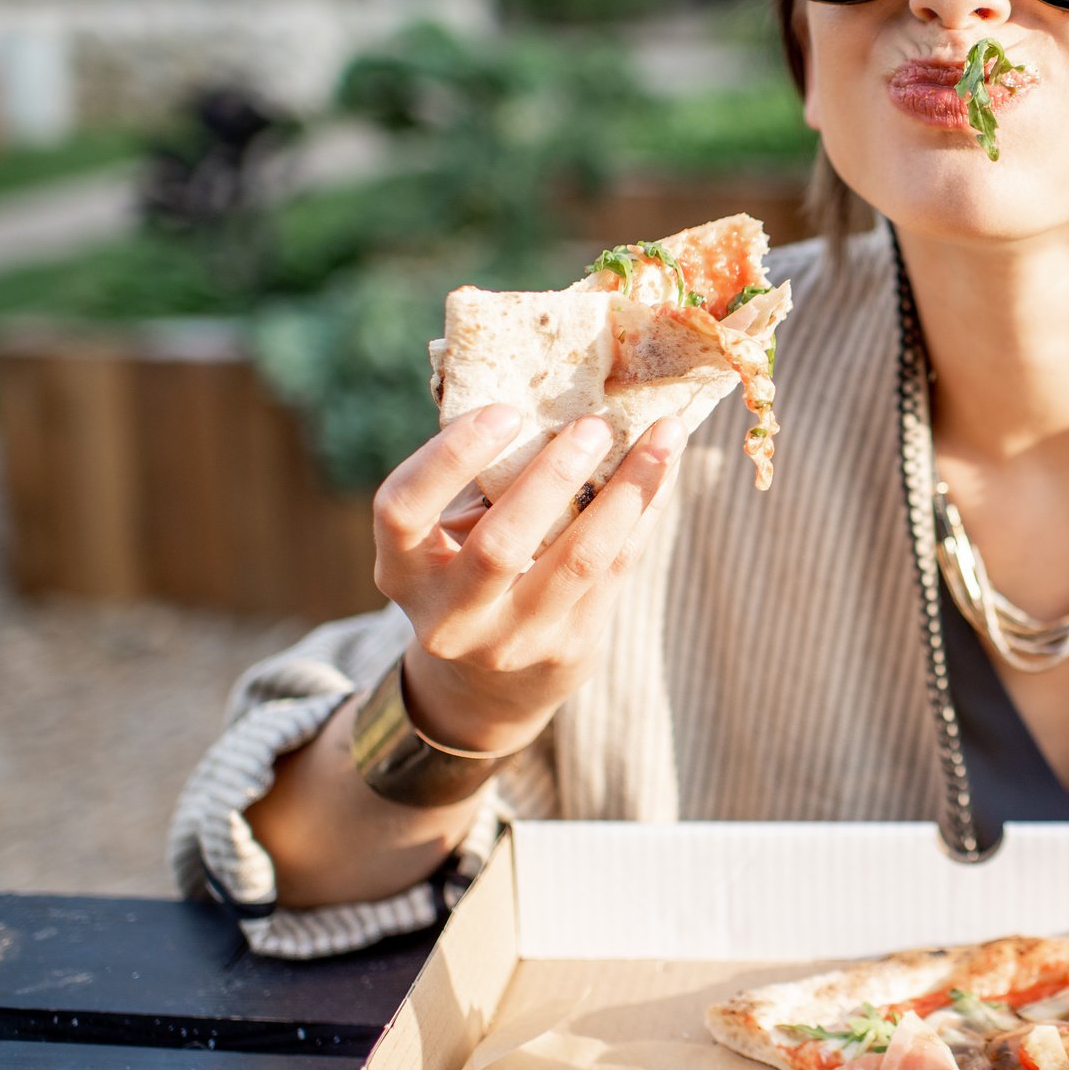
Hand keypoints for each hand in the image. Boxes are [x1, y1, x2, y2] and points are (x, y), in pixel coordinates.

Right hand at [372, 405, 685, 755]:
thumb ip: (479, 481)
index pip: (402, 510)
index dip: (449, 457)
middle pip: (500, 546)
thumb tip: (547, 381)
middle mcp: (449, 616)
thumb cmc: (468, 573)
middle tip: (594, 423)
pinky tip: (666, 468)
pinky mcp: (570, 645)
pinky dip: (645, 512)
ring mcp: (511, 639)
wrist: (488, 687)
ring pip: (579, 560)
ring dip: (626, 492)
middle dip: (552, 478)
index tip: (504, 410)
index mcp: (403, 570)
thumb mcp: (447, 537)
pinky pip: (617, 569)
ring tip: (662, 436)